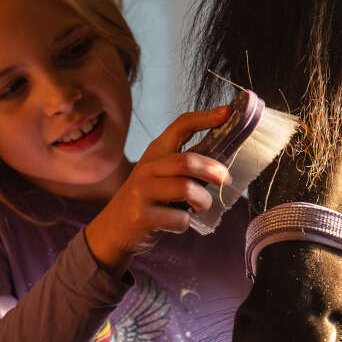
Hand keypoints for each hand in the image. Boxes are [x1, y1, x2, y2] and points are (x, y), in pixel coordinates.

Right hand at [84, 106, 233, 274]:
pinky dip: (185, 223)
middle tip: (226, 180)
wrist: (113, 229)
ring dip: (203, 202)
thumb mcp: (160, 175)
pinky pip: (179, 219)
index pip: (181, 126)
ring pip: (186, 189)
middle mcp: (147, 168)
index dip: (206, 117)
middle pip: (187, 161)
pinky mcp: (142, 216)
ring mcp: (142, 192)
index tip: (228, 112)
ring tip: (200, 207)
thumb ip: (184, 166)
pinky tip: (178, 223)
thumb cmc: (147, 200)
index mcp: (156, 152)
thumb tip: (222, 162)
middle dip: (212, 170)